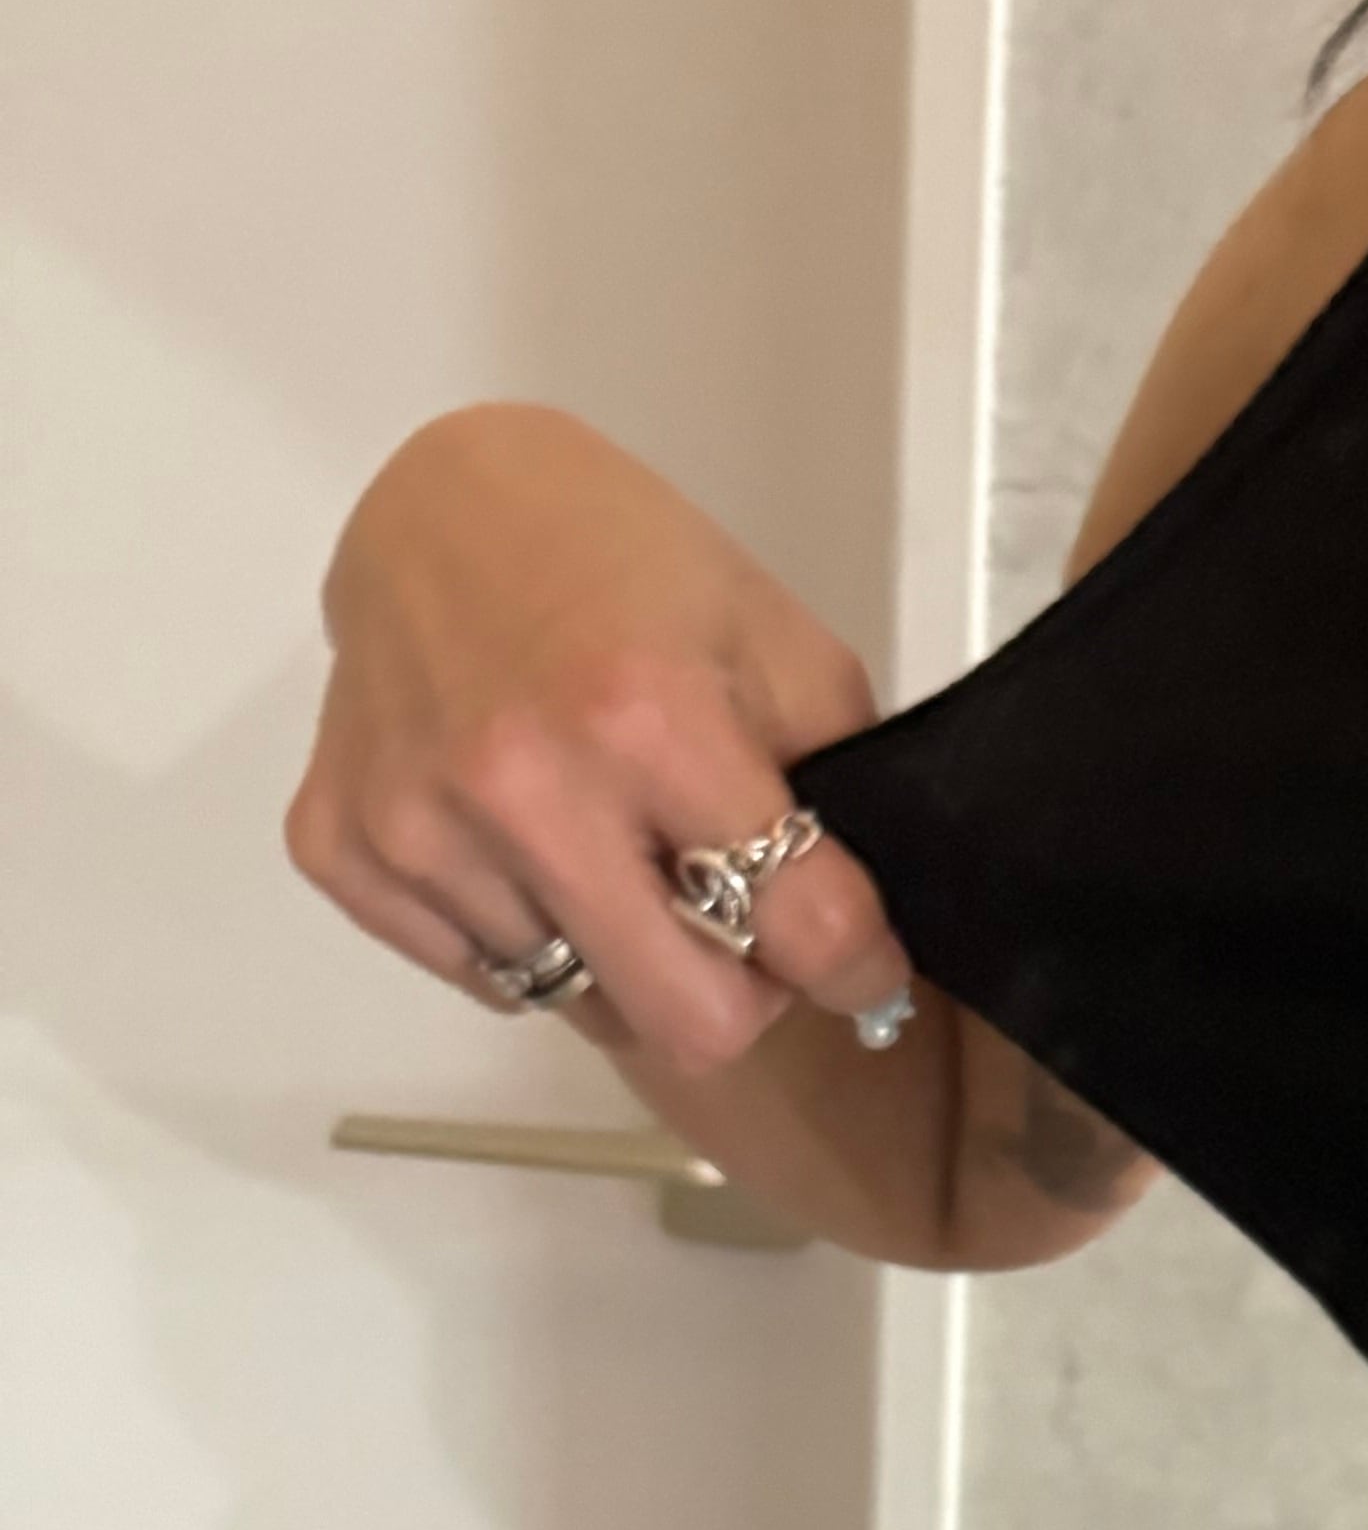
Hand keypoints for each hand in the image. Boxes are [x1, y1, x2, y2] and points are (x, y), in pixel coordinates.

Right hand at [289, 407, 915, 1066]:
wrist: (442, 504)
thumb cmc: (623, 563)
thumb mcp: (774, 638)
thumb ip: (834, 783)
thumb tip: (857, 933)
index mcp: (650, 720)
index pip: (801, 929)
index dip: (859, 968)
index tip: (864, 970)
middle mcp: (522, 786)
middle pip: (687, 1025)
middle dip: (741, 995)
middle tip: (740, 932)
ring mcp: (419, 826)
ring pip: (579, 1000)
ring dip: (618, 950)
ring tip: (612, 844)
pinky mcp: (341, 849)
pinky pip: (478, 975)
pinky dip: (526, 936)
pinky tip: (530, 843)